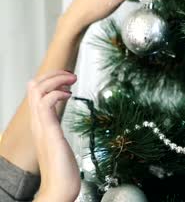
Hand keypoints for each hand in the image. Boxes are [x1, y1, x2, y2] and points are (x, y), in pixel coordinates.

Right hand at [28, 71, 79, 201]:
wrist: (60, 187)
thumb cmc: (62, 169)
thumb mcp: (59, 142)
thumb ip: (56, 130)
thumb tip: (60, 123)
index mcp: (40, 124)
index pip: (36, 94)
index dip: (50, 81)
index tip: (68, 81)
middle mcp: (37, 123)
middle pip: (34, 87)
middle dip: (53, 75)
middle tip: (72, 75)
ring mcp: (41, 127)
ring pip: (37, 91)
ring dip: (55, 80)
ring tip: (72, 80)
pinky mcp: (49, 132)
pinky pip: (46, 104)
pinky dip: (58, 93)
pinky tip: (69, 95)